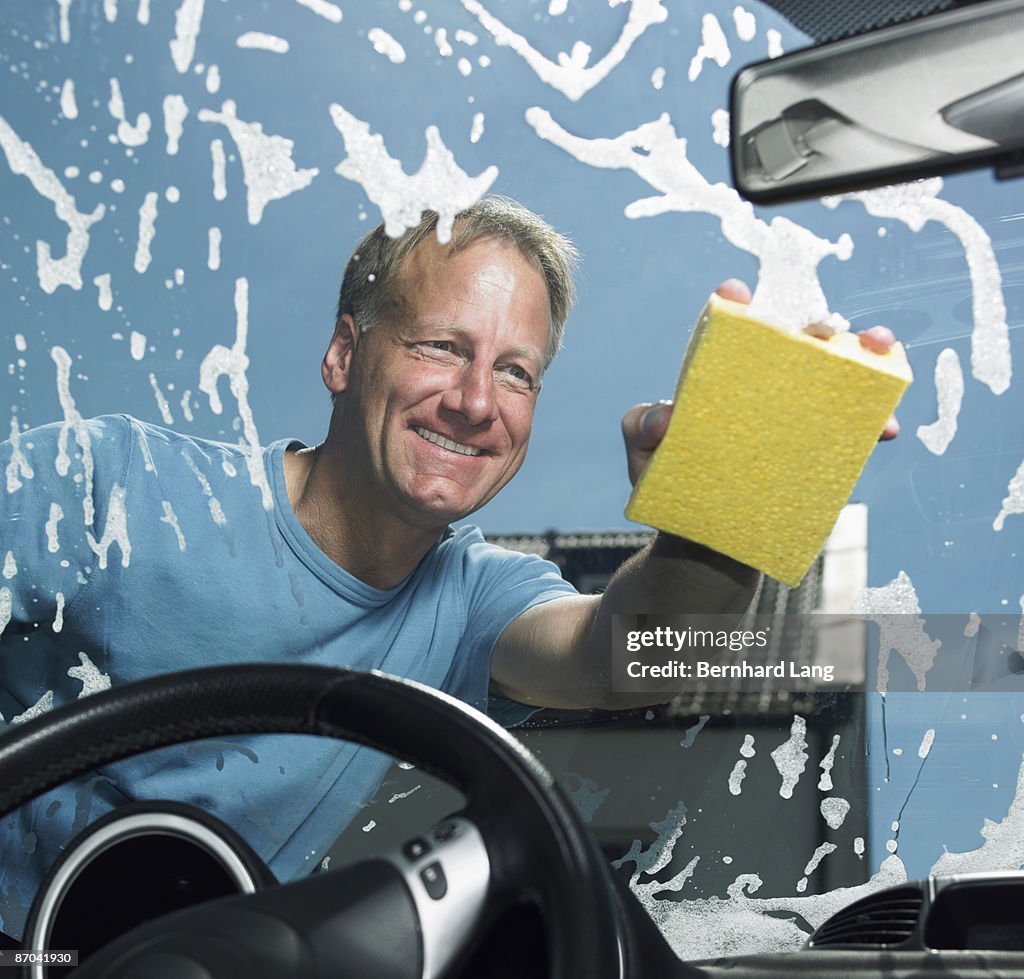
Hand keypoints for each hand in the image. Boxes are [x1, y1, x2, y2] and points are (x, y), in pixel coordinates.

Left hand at [621, 279, 899, 484]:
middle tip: (823, 330)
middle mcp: (761, 385)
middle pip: (794, 344)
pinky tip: (885, 426)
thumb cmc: (671, 481)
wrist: (701, 539)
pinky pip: (853, 428)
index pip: (728, 331)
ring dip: (865, 355)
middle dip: (816, 326)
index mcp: (718, 375)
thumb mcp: (644, 452)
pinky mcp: (818, 448)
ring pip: (835, 375)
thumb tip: (664, 419)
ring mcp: (793, 415)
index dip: (735, 304)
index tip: (736, 292)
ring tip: (880, 349)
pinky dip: (873, 422)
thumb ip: (641, 427)